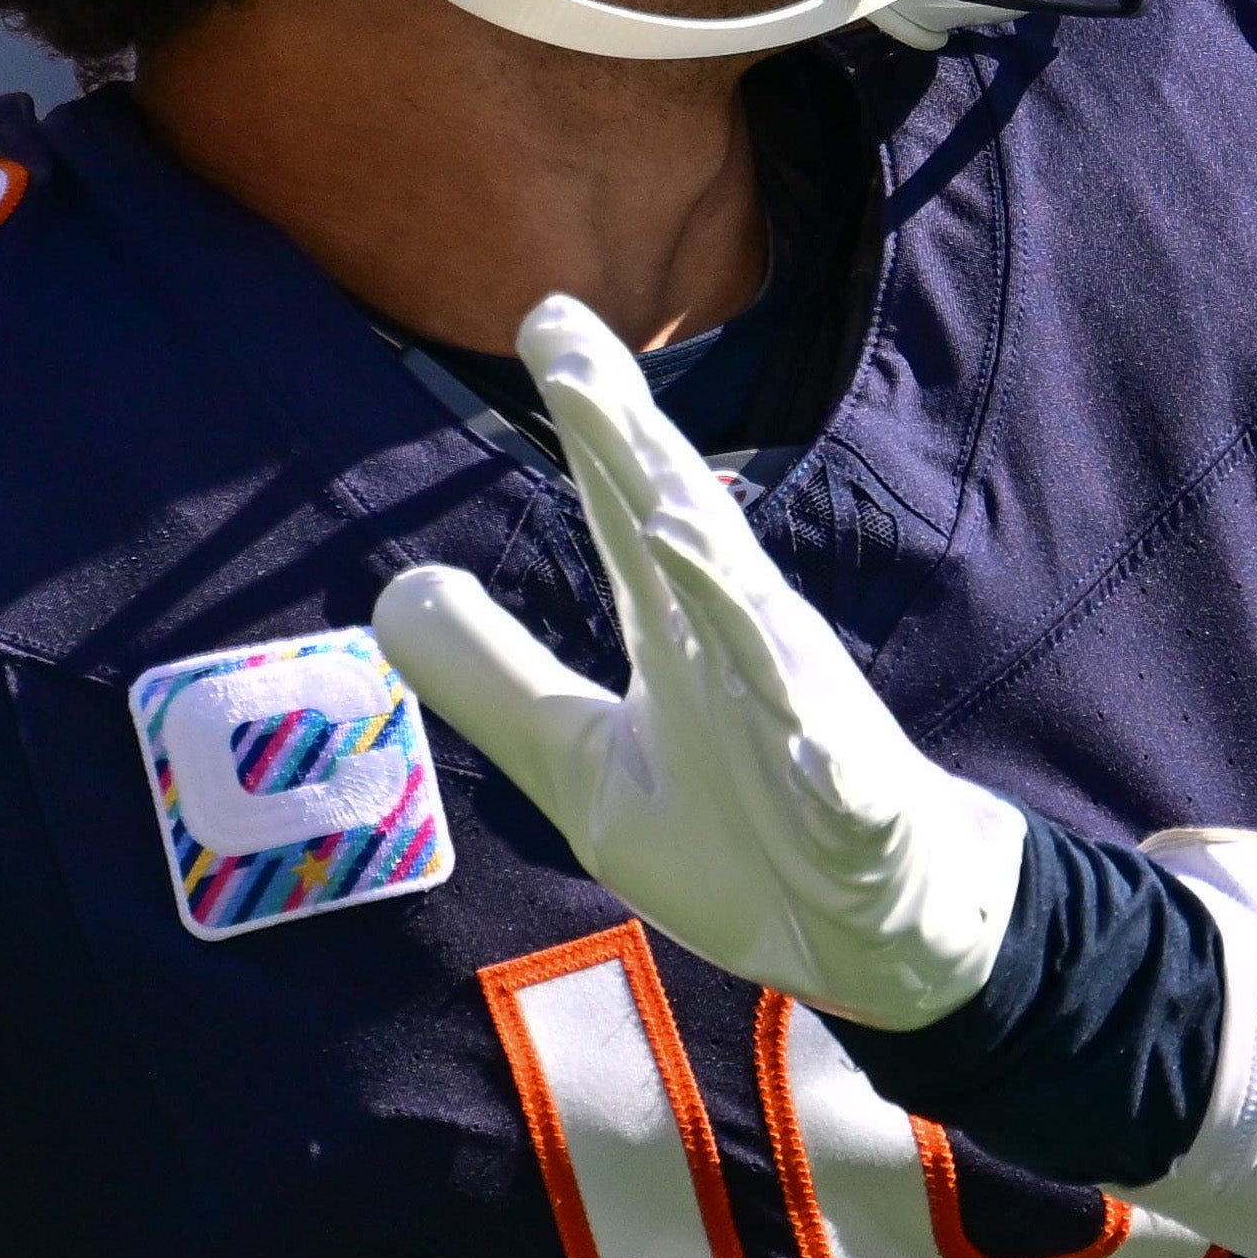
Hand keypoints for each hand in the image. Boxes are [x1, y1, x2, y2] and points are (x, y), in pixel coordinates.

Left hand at [375, 295, 1021, 1029]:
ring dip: (716, 574)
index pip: (625, 507)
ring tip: (668, 511)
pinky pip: (838, 774)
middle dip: (633, 444)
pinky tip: (811, 740)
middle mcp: (742, 647)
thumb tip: (395, 590)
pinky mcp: (855, 804)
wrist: (861, 937)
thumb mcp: (581, 763)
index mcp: (679, 630)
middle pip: (685, 525)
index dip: (590, 419)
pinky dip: (823, 753)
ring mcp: (803, 718)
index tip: (545, 320)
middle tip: (573, 353)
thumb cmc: (735, 834)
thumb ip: (496, 679)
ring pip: (760, 630)